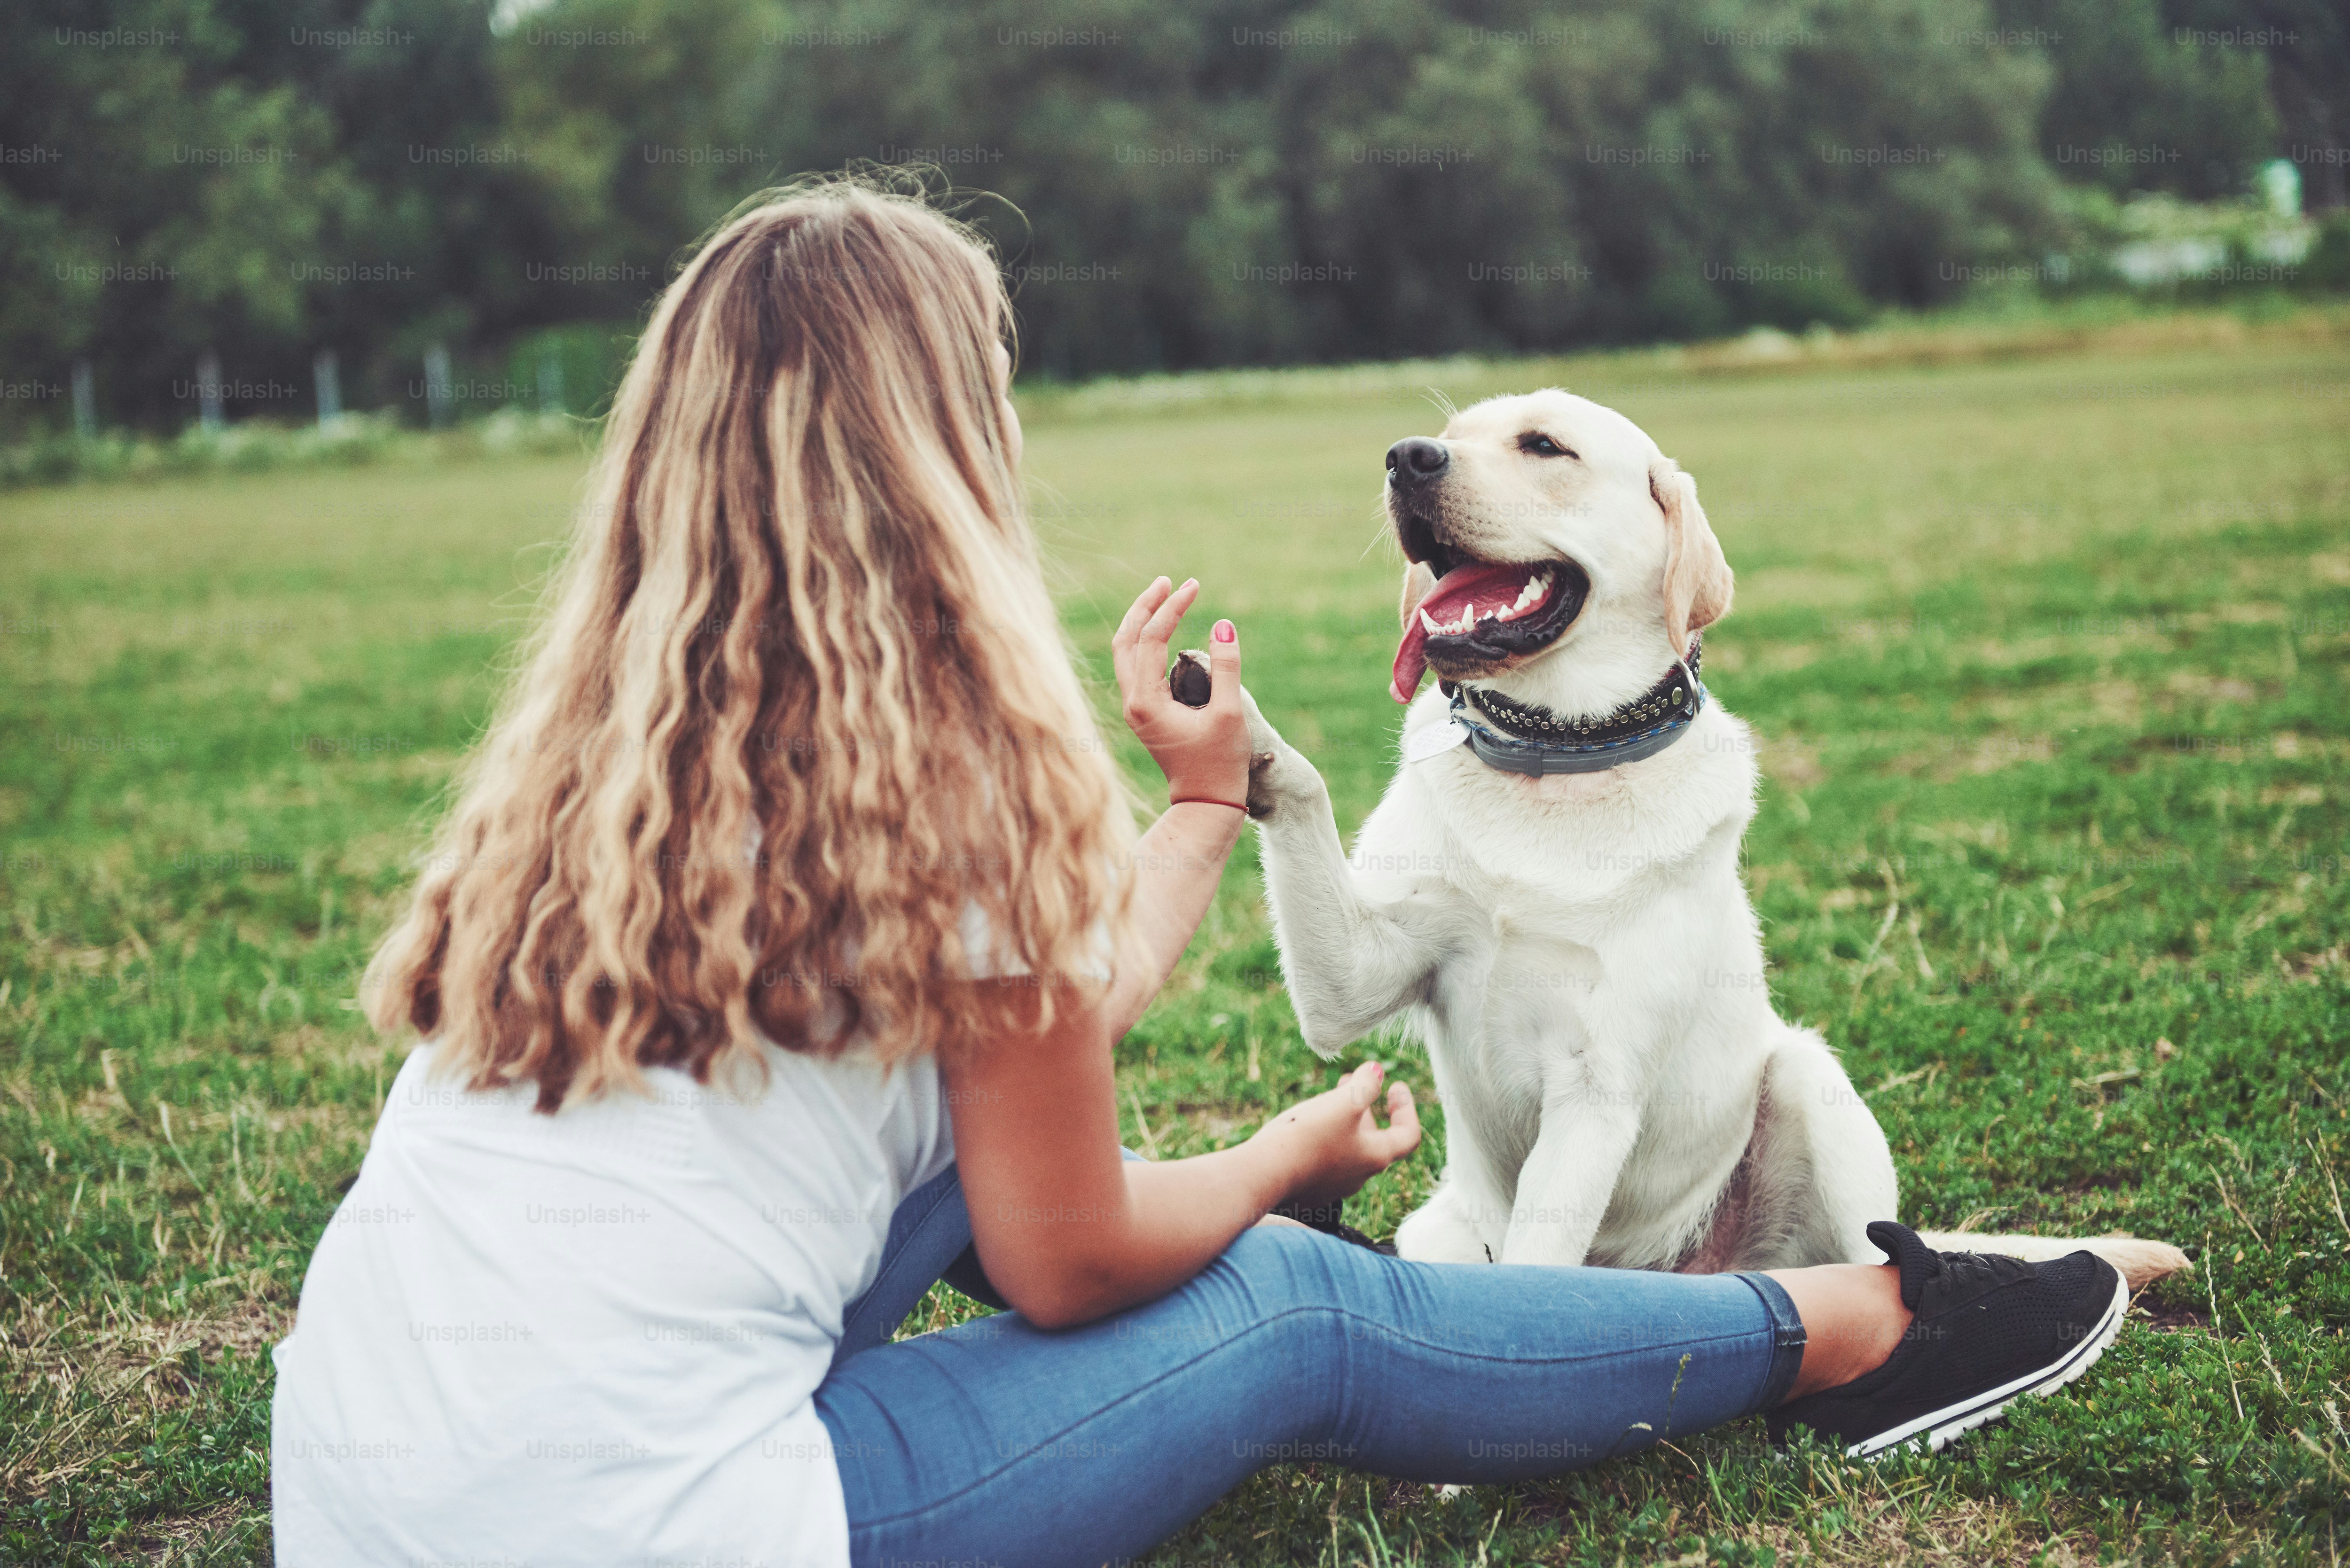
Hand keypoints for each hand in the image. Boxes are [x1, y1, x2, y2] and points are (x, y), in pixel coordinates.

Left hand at [1111, 576, 1248, 805]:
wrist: (1206, 804)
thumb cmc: (1220, 763)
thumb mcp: (1229, 713)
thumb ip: (1226, 667)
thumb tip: (1222, 624)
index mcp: (1146, 701)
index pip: (1151, 639)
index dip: (1172, 608)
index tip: (1194, 587)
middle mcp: (1132, 703)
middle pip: (1125, 639)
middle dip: (1145, 606)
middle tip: (1168, 582)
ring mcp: (1135, 709)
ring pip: (1125, 652)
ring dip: (1142, 622)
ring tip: (1164, 596)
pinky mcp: (1144, 713)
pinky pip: (1135, 667)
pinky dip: (1146, 642)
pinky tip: (1165, 631)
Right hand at [1249, 1061, 1421, 1212]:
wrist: (1264, 1173)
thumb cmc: (1309, 1137)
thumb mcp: (1344, 1103)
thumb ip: (1366, 1085)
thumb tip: (1377, 1071)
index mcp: (1375, 1157)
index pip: (1408, 1136)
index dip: (1406, 1108)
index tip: (1395, 1086)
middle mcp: (1359, 1176)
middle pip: (1374, 1139)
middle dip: (1366, 1107)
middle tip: (1356, 1083)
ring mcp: (1333, 1185)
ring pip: (1347, 1147)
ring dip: (1343, 1120)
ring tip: (1326, 1097)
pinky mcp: (1310, 1189)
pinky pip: (1324, 1159)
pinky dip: (1323, 1136)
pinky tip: (1304, 1123)